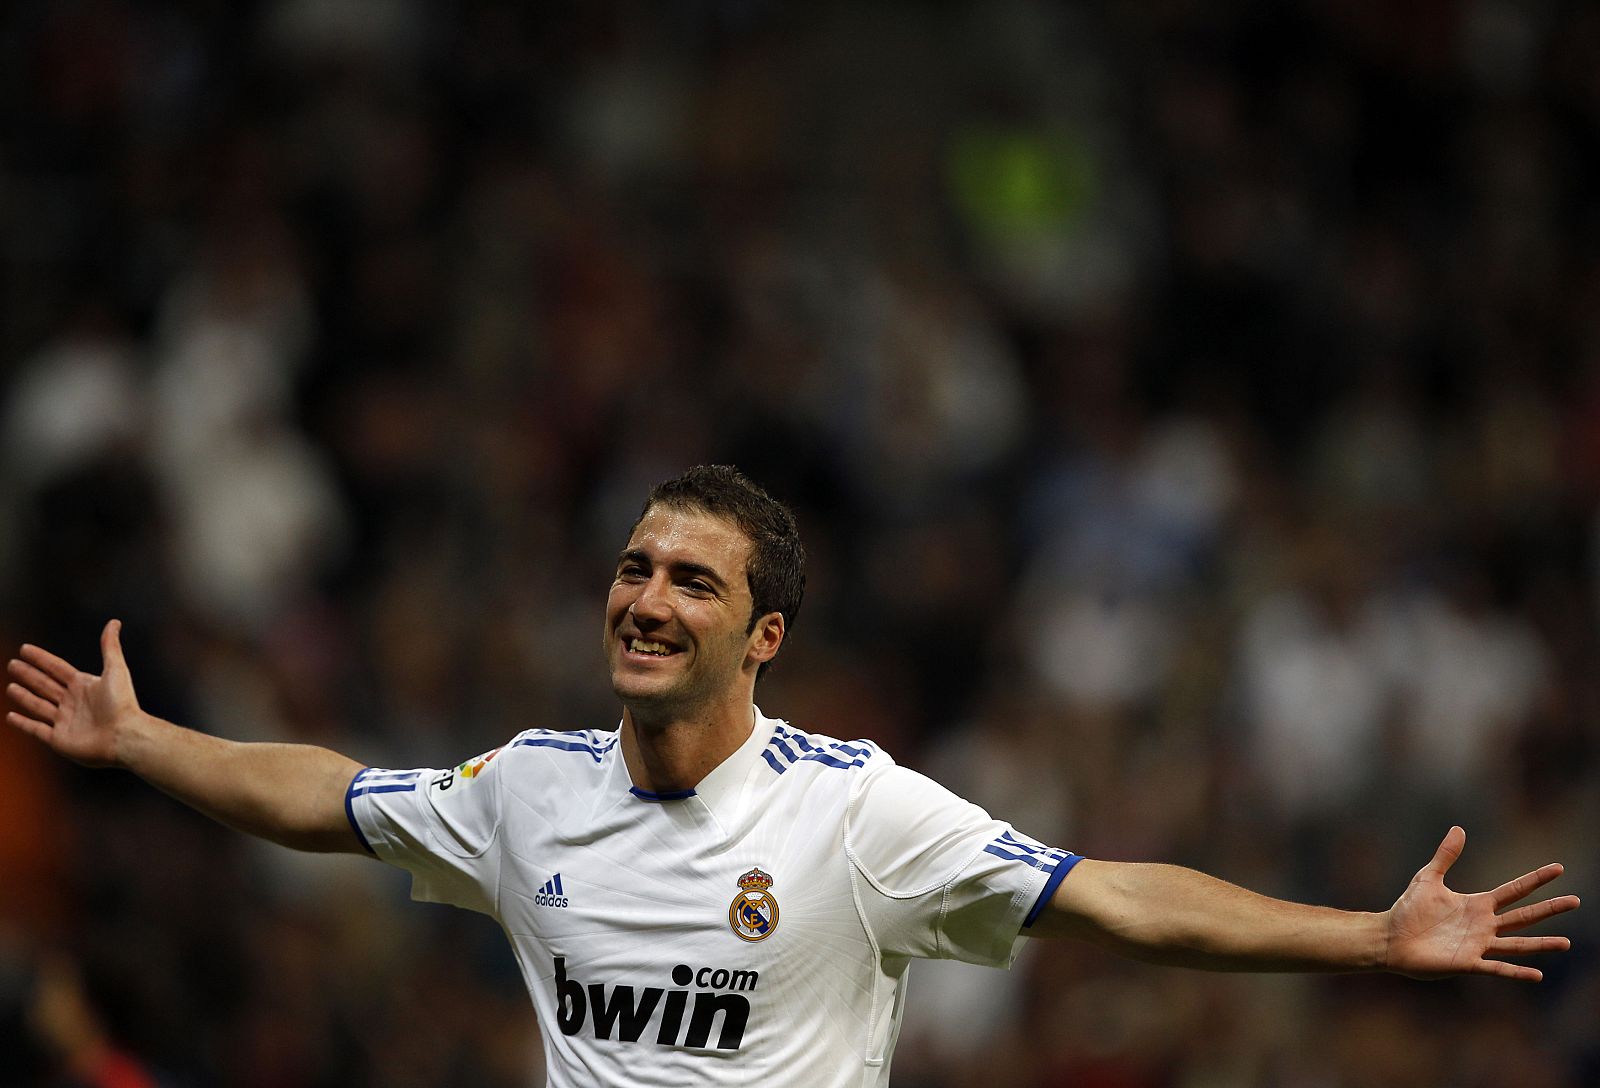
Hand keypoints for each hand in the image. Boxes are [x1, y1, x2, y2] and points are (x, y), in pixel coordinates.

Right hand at [7, 619, 141, 767]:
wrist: (124, 736)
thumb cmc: (122, 703)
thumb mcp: (115, 669)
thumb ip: (110, 646)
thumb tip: (114, 622)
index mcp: (84, 685)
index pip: (56, 668)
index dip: (41, 658)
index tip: (25, 649)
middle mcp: (73, 702)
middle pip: (45, 685)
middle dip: (29, 675)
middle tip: (12, 665)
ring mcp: (64, 721)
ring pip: (38, 705)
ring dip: (24, 696)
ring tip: (11, 687)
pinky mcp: (58, 739)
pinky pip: (36, 729)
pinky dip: (23, 723)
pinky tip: (11, 716)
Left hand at [1384, 826, 1578, 980]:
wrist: (1390, 938)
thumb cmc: (1408, 910)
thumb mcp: (1428, 878)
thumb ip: (1445, 856)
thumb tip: (1459, 829)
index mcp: (1477, 905)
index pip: (1514, 890)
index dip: (1535, 880)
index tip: (1558, 869)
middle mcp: (1484, 925)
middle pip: (1523, 916)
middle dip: (1549, 909)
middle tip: (1576, 901)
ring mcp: (1478, 945)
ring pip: (1517, 944)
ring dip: (1541, 944)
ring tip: (1566, 942)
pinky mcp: (1467, 963)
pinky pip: (1496, 968)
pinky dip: (1516, 972)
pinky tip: (1537, 974)